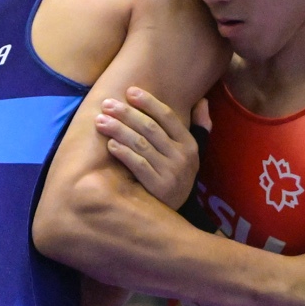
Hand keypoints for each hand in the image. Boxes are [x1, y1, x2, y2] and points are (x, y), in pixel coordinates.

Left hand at [94, 87, 204, 206]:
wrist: (174, 214)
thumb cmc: (176, 176)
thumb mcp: (192, 154)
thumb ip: (199, 127)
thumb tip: (203, 101)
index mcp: (190, 144)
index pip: (168, 117)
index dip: (148, 102)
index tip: (129, 91)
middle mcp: (183, 157)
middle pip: (150, 128)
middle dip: (126, 113)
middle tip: (107, 104)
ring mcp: (171, 173)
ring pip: (141, 144)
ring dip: (119, 130)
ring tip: (101, 121)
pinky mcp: (158, 187)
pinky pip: (138, 165)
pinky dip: (124, 153)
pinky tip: (111, 144)